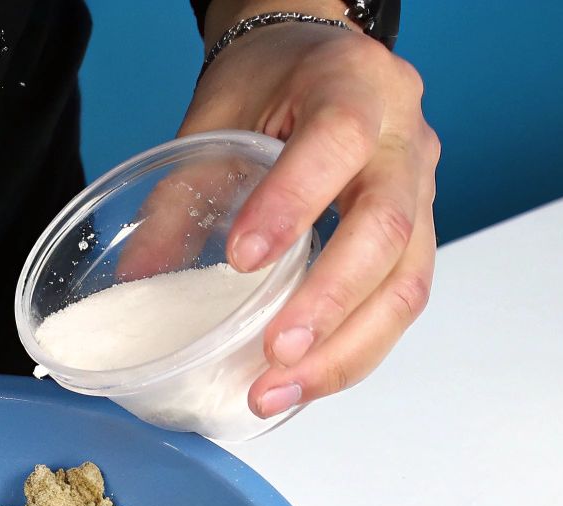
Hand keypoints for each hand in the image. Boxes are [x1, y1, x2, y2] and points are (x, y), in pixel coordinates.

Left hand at [183, 8, 438, 417]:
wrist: (319, 57)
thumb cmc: (271, 80)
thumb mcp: (216, 115)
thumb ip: (184, 193)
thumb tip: (141, 279)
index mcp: (353, 86)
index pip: (336, 143)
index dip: (292, 205)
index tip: (241, 260)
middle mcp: (405, 139)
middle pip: (388, 230)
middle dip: (329, 305)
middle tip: (273, 355)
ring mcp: (422, 189)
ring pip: (408, 282)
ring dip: (346, 350)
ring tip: (279, 392)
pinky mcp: (419, 234)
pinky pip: (400, 299)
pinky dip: (353, 348)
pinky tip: (305, 379)